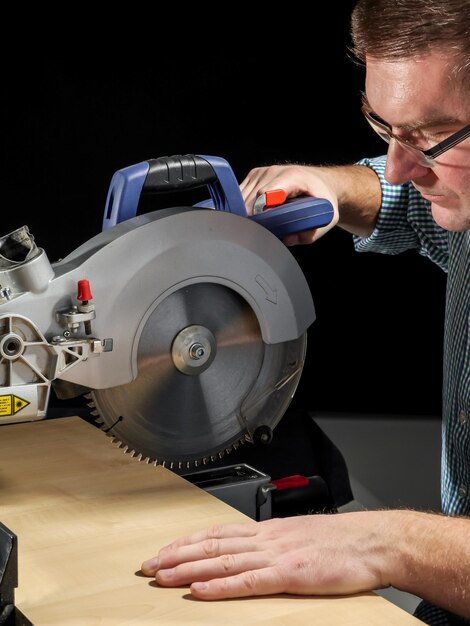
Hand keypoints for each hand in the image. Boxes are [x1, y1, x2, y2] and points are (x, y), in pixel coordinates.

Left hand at [141, 512, 392, 599]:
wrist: (373, 541)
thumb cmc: (342, 541)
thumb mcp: (301, 536)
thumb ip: (275, 544)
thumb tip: (254, 554)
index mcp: (268, 530)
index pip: (217, 534)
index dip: (187, 542)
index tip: (164, 551)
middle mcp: (266, 539)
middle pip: (212, 546)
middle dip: (176, 555)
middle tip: (148, 566)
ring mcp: (276, 556)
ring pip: (222, 561)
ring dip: (188, 569)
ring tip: (161, 576)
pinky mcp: (290, 575)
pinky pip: (248, 581)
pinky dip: (220, 587)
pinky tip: (199, 590)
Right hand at [240, 164, 339, 245]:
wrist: (320, 181)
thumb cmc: (321, 198)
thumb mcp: (326, 216)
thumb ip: (309, 232)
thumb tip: (287, 239)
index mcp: (293, 178)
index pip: (266, 194)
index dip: (258, 211)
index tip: (257, 225)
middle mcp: (275, 171)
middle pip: (251, 198)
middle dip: (251, 217)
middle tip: (256, 234)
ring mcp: (262, 172)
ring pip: (243, 196)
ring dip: (246, 212)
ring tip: (255, 225)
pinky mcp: (254, 175)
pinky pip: (241, 192)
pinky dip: (242, 205)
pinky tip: (252, 215)